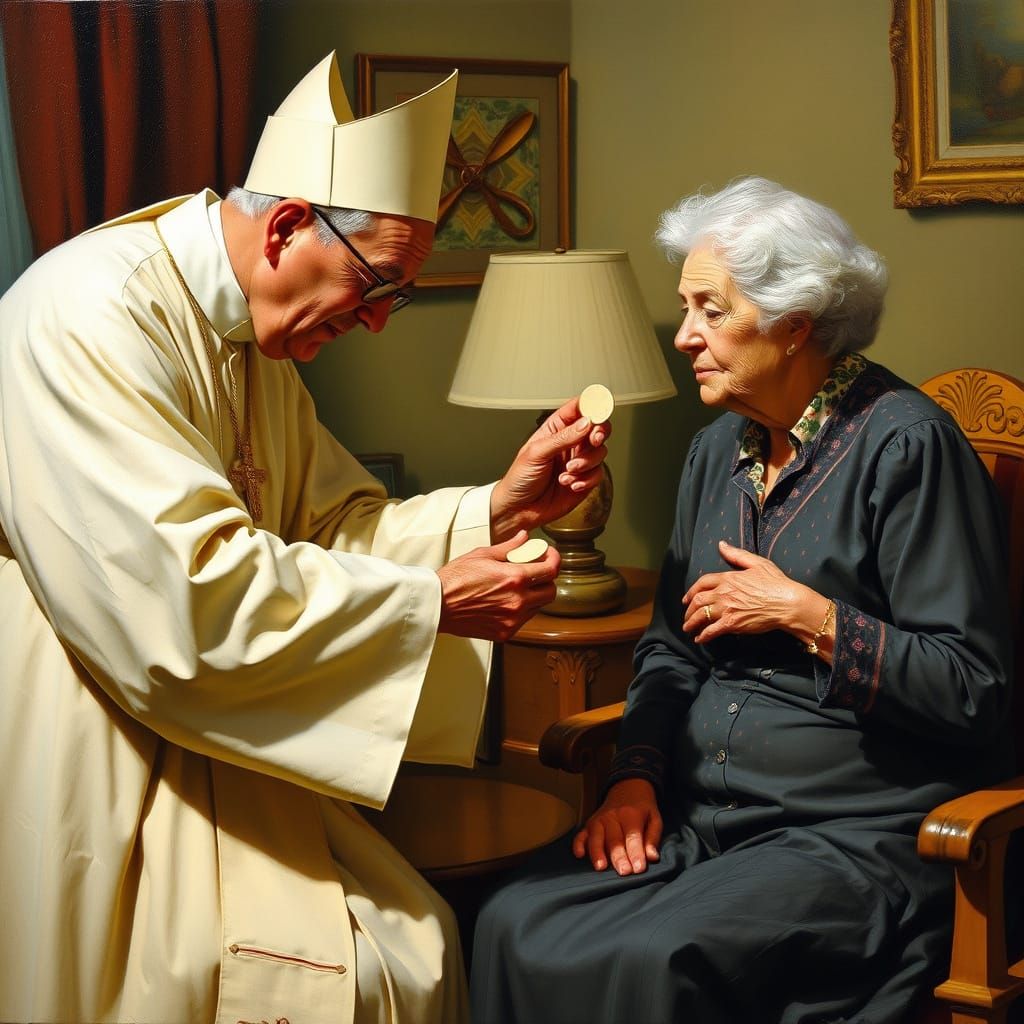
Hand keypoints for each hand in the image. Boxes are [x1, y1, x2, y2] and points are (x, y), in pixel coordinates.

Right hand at [436, 531, 559, 641]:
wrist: (437, 605)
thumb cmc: (455, 579)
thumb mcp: (483, 555)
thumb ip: (509, 547)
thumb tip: (525, 537)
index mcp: (515, 578)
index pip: (551, 570)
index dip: (555, 560)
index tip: (550, 556)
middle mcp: (518, 601)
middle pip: (551, 591)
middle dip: (546, 580)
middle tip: (535, 572)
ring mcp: (512, 620)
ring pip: (538, 607)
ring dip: (534, 595)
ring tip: (517, 587)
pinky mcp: (505, 632)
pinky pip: (524, 620)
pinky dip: (521, 610)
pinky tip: (506, 601)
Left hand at [490, 395, 609, 540]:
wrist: (519, 509)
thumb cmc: (520, 478)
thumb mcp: (536, 453)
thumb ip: (563, 438)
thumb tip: (586, 423)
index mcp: (555, 429)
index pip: (579, 408)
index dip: (592, 405)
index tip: (598, 412)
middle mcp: (570, 442)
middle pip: (597, 427)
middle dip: (599, 433)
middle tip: (593, 440)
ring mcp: (579, 461)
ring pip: (600, 452)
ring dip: (587, 462)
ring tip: (568, 471)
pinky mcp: (585, 480)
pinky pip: (598, 474)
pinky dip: (586, 480)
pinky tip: (570, 484)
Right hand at [572, 778, 661, 873]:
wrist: (628, 789)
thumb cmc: (642, 809)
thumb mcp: (654, 819)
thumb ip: (653, 838)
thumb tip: (652, 857)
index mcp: (631, 814)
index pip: (633, 836)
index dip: (636, 853)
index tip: (639, 868)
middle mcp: (612, 816)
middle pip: (614, 839)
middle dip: (618, 856)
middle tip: (623, 872)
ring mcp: (598, 820)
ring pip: (596, 837)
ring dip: (597, 852)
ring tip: (601, 868)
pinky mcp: (589, 825)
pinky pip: (581, 834)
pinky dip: (578, 844)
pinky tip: (579, 854)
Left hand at [682, 539, 814, 643]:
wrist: (787, 603)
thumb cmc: (776, 583)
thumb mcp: (757, 563)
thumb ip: (736, 555)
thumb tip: (721, 545)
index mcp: (728, 578)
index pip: (702, 583)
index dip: (692, 591)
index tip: (687, 598)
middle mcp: (723, 593)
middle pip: (698, 600)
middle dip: (689, 609)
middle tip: (686, 616)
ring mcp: (726, 609)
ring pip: (701, 616)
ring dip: (691, 623)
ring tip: (688, 628)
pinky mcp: (732, 623)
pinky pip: (711, 630)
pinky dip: (703, 635)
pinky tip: (699, 639)